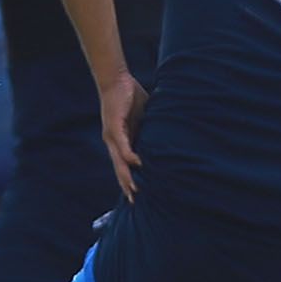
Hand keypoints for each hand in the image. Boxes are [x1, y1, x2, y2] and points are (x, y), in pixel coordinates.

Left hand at [100, 72, 146, 198]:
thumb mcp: (143, 117)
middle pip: (120, 169)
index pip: (124, 165)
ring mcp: (112, 135)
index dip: (129, 180)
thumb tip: (167, 133)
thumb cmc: (129, 95)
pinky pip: (123, 144)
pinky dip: (129, 155)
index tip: (136, 195)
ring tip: (134, 190)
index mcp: (121, 141)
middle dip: (127, 185)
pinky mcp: (114, 126)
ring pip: (119, 161)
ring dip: (127, 176)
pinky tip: (136, 164)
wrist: (116, 79)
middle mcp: (113, 142)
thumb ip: (150, 128)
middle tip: (134, 202)